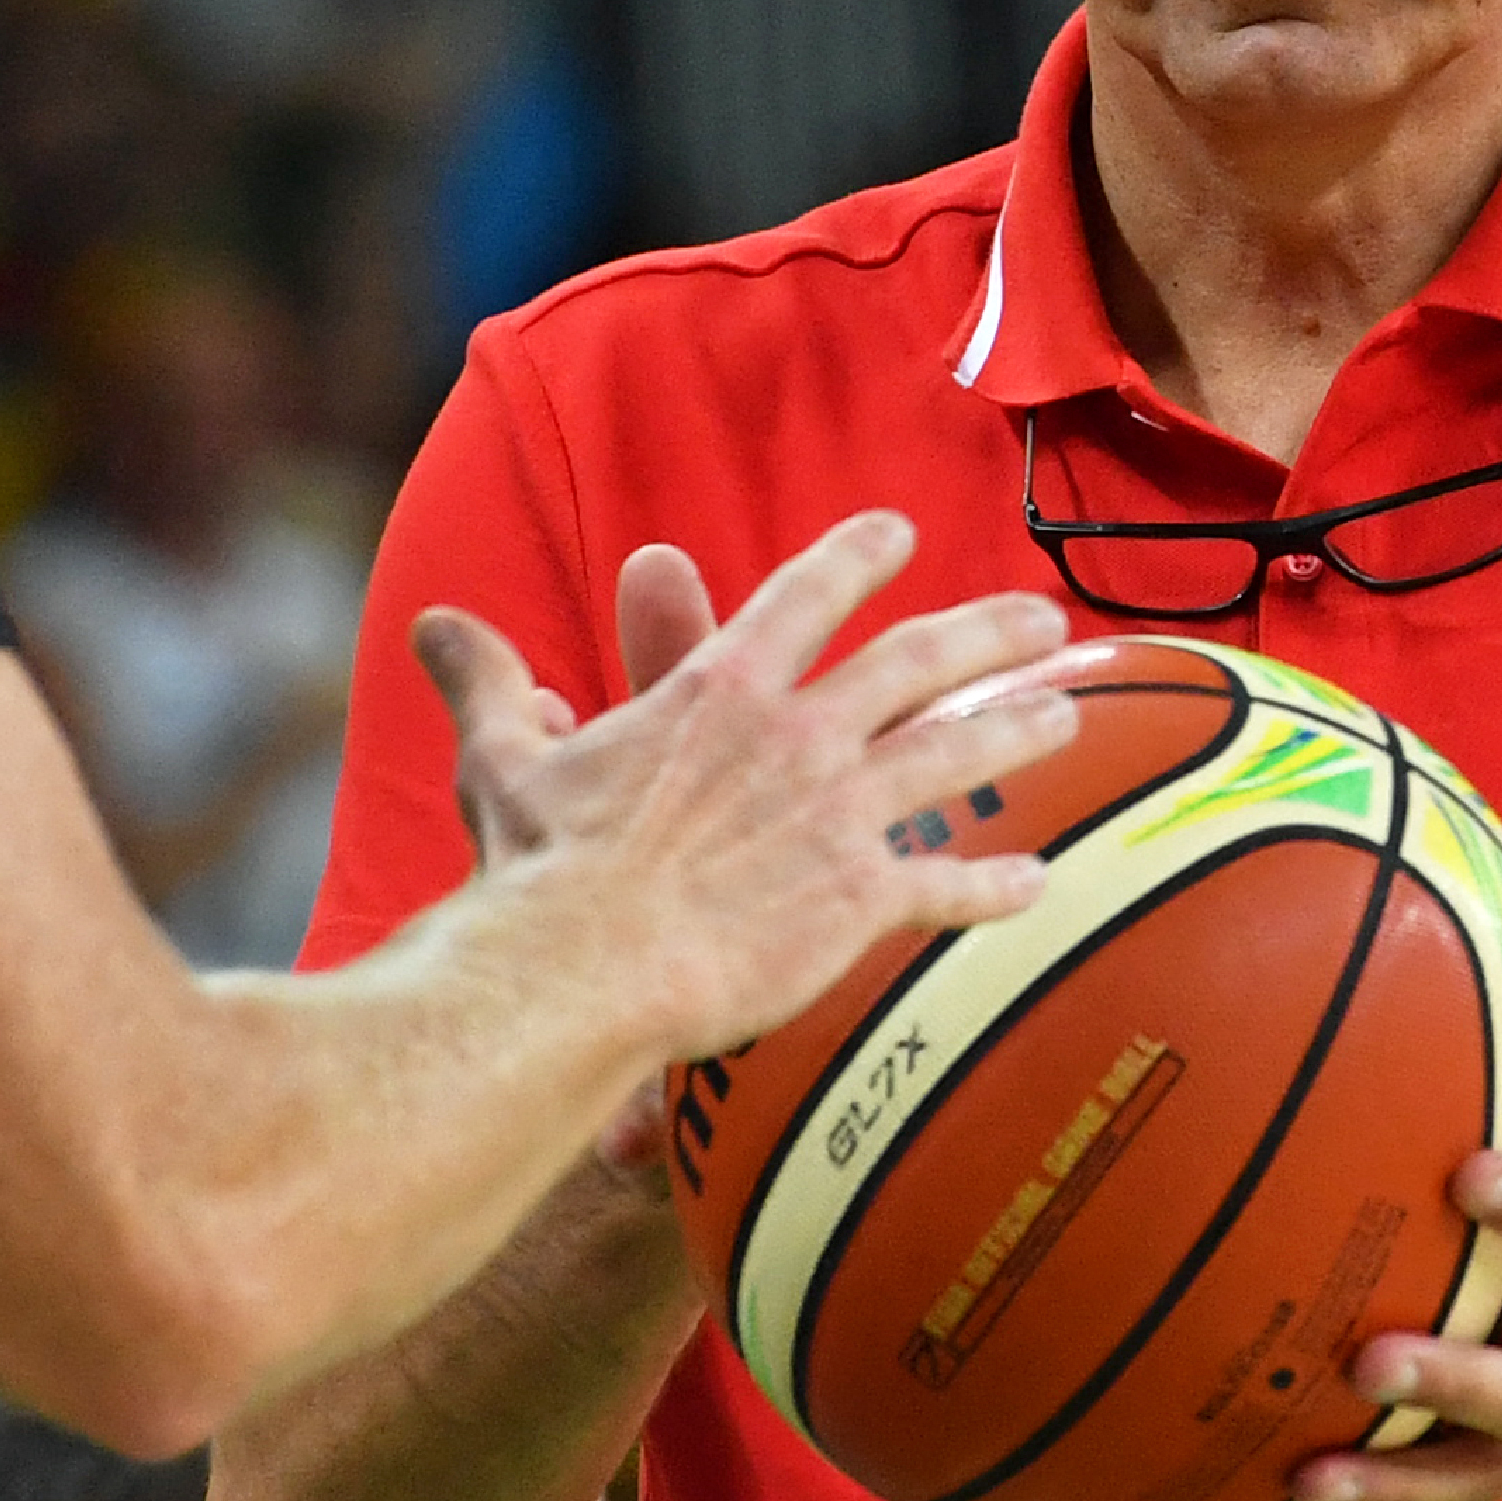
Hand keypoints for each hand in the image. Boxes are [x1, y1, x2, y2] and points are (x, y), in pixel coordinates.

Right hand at [412, 512, 1080, 1062]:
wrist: (583, 969)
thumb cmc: (541, 867)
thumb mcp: (502, 756)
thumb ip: (485, 679)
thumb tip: (435, 623)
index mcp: (721, 688)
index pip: (804, 598)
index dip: (855, 557)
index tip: (896, 532)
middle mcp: (797, 736)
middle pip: (914, 665)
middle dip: (985, 632)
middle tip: (1039, 615)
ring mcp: (838, 815)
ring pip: (953, 756)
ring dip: (1017, 731)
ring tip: (1066, 714)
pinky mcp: (858, 902)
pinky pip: (944, 888)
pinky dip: (993, 886)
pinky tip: (1038, 883)